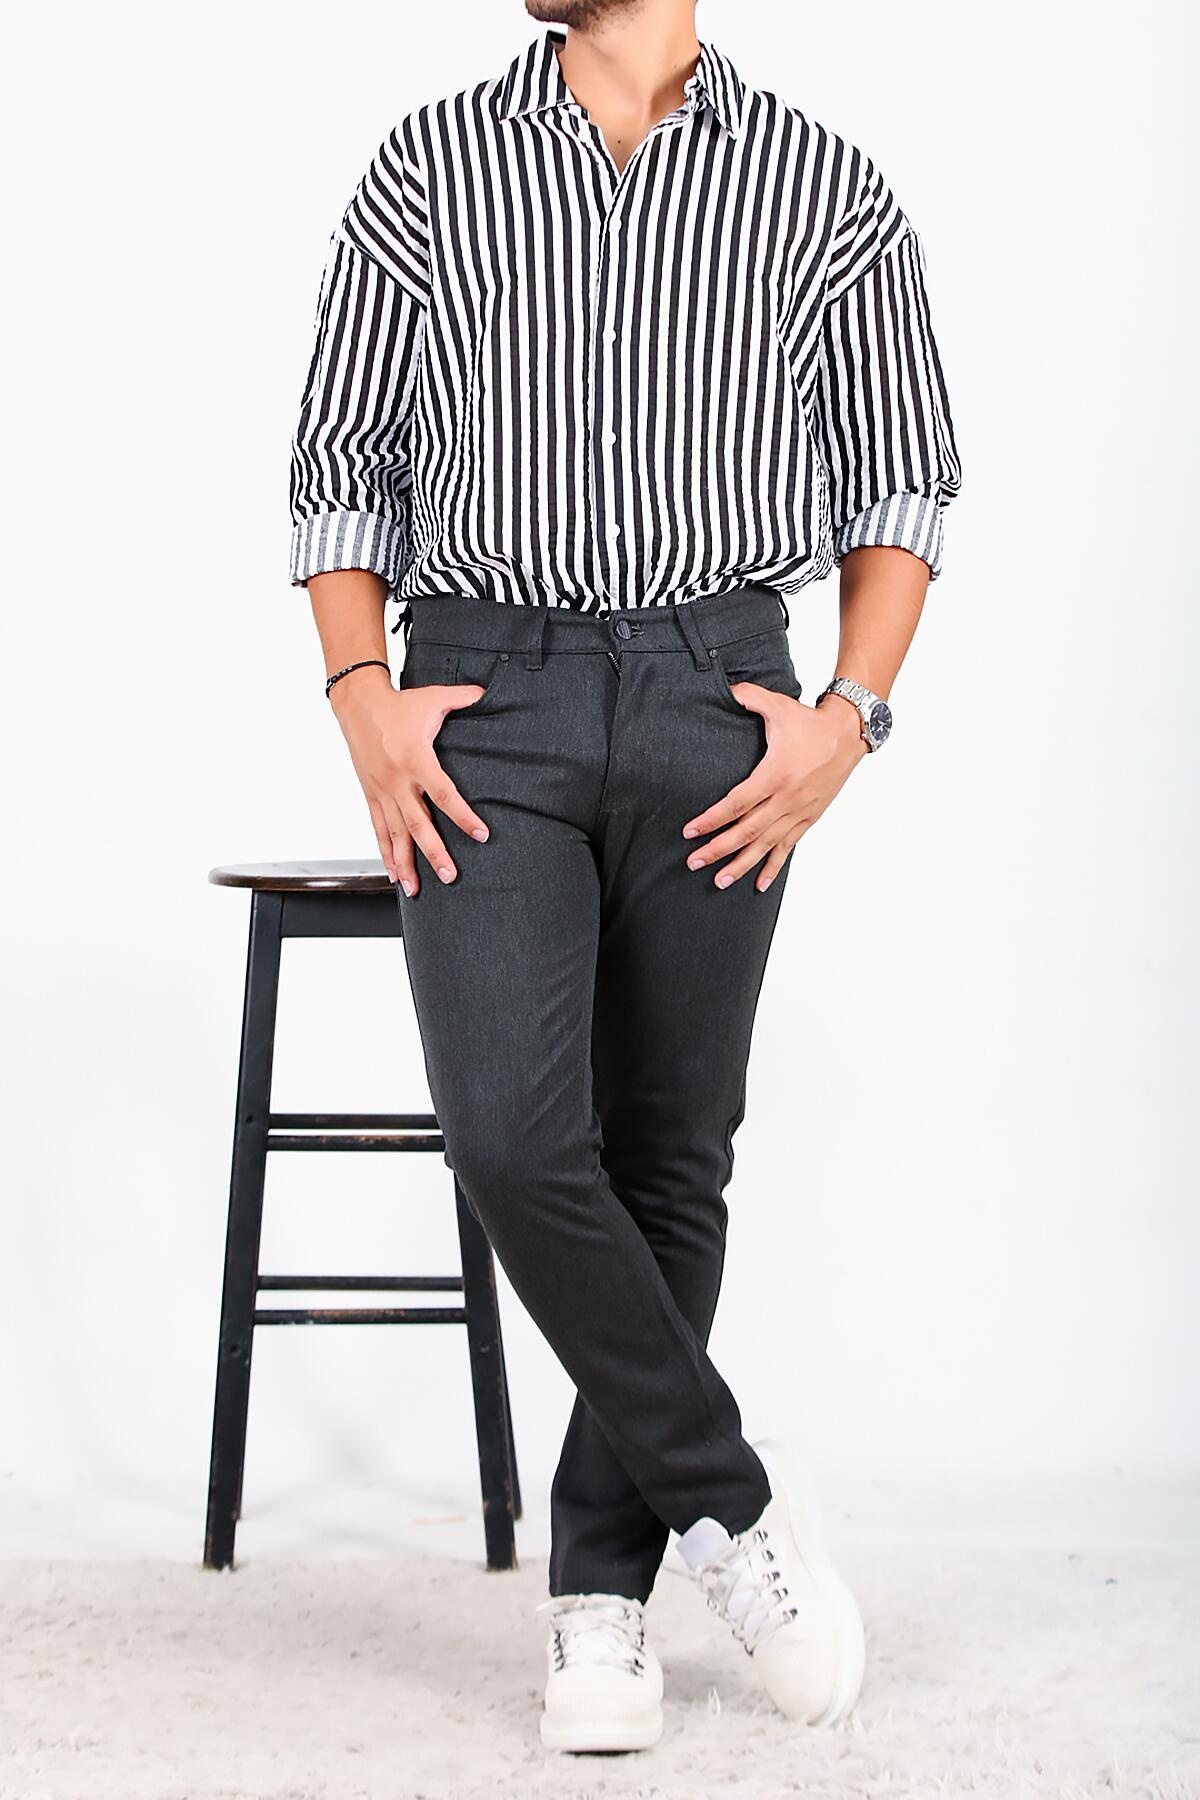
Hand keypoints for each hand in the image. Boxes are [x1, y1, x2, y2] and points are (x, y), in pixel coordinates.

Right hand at [329, 666, 489, 893]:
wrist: (357, 704)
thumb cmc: (398, 704)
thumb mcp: (433, 698)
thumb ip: (462, 698)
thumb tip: (486, 693)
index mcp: (417, 760)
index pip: (444, 795)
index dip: (463, 817)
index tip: (481, 835)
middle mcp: (398, 781)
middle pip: (418, 824)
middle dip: (435, 853)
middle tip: (450, 876)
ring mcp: (381, 791)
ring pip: (395, 834)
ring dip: (406, 863)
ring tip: (416, 889)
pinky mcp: (371, 795)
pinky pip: (378, 829)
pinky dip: (385, 853)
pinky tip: (393, 873)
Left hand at [682, 687, 867, 890]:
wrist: (848, 735)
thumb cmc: (810, 722)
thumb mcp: (779, 706)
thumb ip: (749, 697)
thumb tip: (727, 689)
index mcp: (775, 774)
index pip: (737, 803)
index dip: (712, 819)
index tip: (690, 832)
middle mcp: (786, 798)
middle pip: (747, 831)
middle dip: (718, 848)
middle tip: (694, 863)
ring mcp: (798, 811)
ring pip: (766, 844)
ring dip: (742, 864)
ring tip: (720, 881)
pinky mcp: (809, 817)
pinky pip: (788, 847)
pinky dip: (774, 866)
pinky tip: (760, 884)